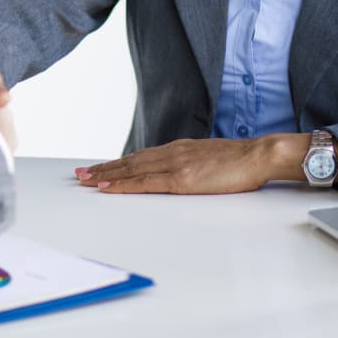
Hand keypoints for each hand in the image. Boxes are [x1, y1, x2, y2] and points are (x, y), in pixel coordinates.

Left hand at [75, 137, 272, 194]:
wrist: (257, 155)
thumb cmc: (240, 162)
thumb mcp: (209, 159)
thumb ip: (191, 165)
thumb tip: (182, 174)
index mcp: (178, 150)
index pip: (140, 157)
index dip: (118, 163)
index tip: (99, 168)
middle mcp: (171, 153)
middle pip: (130, 162)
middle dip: (103, 168)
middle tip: (80, 175)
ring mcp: (175, 165)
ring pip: (132, 170)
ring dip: (106, 175)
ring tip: (85, 181)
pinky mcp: (182, 179)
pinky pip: (146, 183)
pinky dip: (123, 185)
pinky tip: (108, 187)